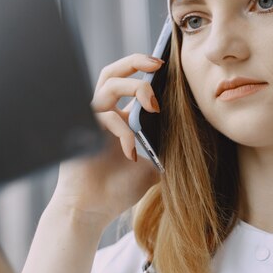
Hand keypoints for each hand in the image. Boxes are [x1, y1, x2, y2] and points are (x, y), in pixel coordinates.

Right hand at [49, 54, 163, 229]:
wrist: (91, 211)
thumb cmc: (117, 190)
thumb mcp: (152, 167)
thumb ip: (164, 150)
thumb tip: (191, 139)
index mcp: (119, 120)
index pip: (130, 84)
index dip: (146, 72)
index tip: (168, 67)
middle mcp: (104, 115)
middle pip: (113, 72)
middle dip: (136, 61)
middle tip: (159, 63)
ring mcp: (91, 121)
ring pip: (108, 84)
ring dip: (134, 88)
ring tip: (154, 104)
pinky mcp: (82, 130)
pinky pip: (106, 117)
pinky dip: (123, 132)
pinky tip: (132, 153)